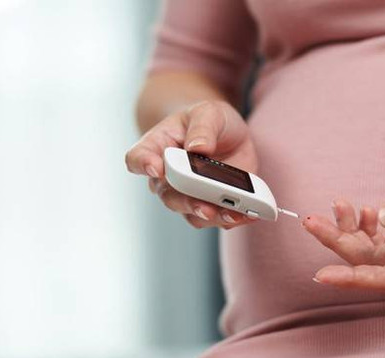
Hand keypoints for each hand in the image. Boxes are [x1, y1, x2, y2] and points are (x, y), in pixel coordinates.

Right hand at [125, 100, 258, 228]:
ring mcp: (188, 194)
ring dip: (213, 216)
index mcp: (157, 148)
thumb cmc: (208, 120)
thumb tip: (198, 148)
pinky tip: (247, 214)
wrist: (225, 133)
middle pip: (168, 195)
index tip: (155, 168)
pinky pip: (217, 219)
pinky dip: (232, 218)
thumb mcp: (209, 112)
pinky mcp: (211, 204)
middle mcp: (167, 178)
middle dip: (187, 202)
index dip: (143, 164)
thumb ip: (202, 127)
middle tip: (204, 206)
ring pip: (192, 213)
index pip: (137, 158)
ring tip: (232, 214)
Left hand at [303, 153, 384, 290]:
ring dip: (351, 232)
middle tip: (310, 221)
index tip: (321, 274)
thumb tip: (382, 217)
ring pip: (376, 251)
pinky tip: (363, 209)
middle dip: (339, 243)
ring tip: (336, 205)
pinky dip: (369, 226)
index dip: (352, 277)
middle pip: (373, 262)